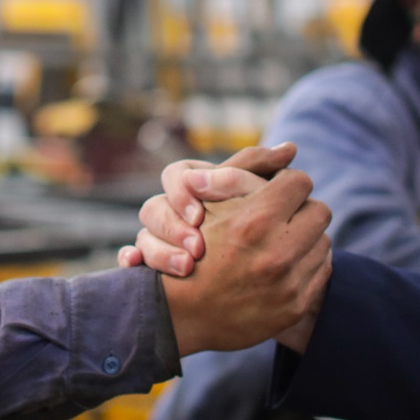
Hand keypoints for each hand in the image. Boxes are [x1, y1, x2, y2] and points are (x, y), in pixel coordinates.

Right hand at [118, 143, 298, 277]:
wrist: (220, 270)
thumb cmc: (238, 213)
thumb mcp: (244, 187)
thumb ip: (260, 166)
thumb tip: (291, 148)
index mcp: (187, 185)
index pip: (175, 175)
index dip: (184, 193)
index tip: (198, 215)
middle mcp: (166, 210)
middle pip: (152, 211)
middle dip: (172, 229)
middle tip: (195, 248)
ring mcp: (152, 238)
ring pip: (140, 239)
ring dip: (159, 253)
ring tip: (184, 267)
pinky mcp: (146, 261)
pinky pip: (128, 258)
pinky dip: (131, 261)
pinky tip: (138, 270)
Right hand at [158, 167, 332, 356]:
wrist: (181, 313)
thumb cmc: (190, 247)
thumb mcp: (207, 203)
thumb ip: (243, 171)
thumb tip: (290, 148)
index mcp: (255, 221)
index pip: (300, 182)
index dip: (288, 183)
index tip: (278, 191)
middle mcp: (276, 254)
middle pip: (320, 211)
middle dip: (303, 210)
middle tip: (285, 216)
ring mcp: (288, 284)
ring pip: (324, 242)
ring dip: (306, 238)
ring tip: (283, 241)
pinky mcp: (295, 306)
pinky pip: (321, 271)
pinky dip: (307, 265)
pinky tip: (286, 265)